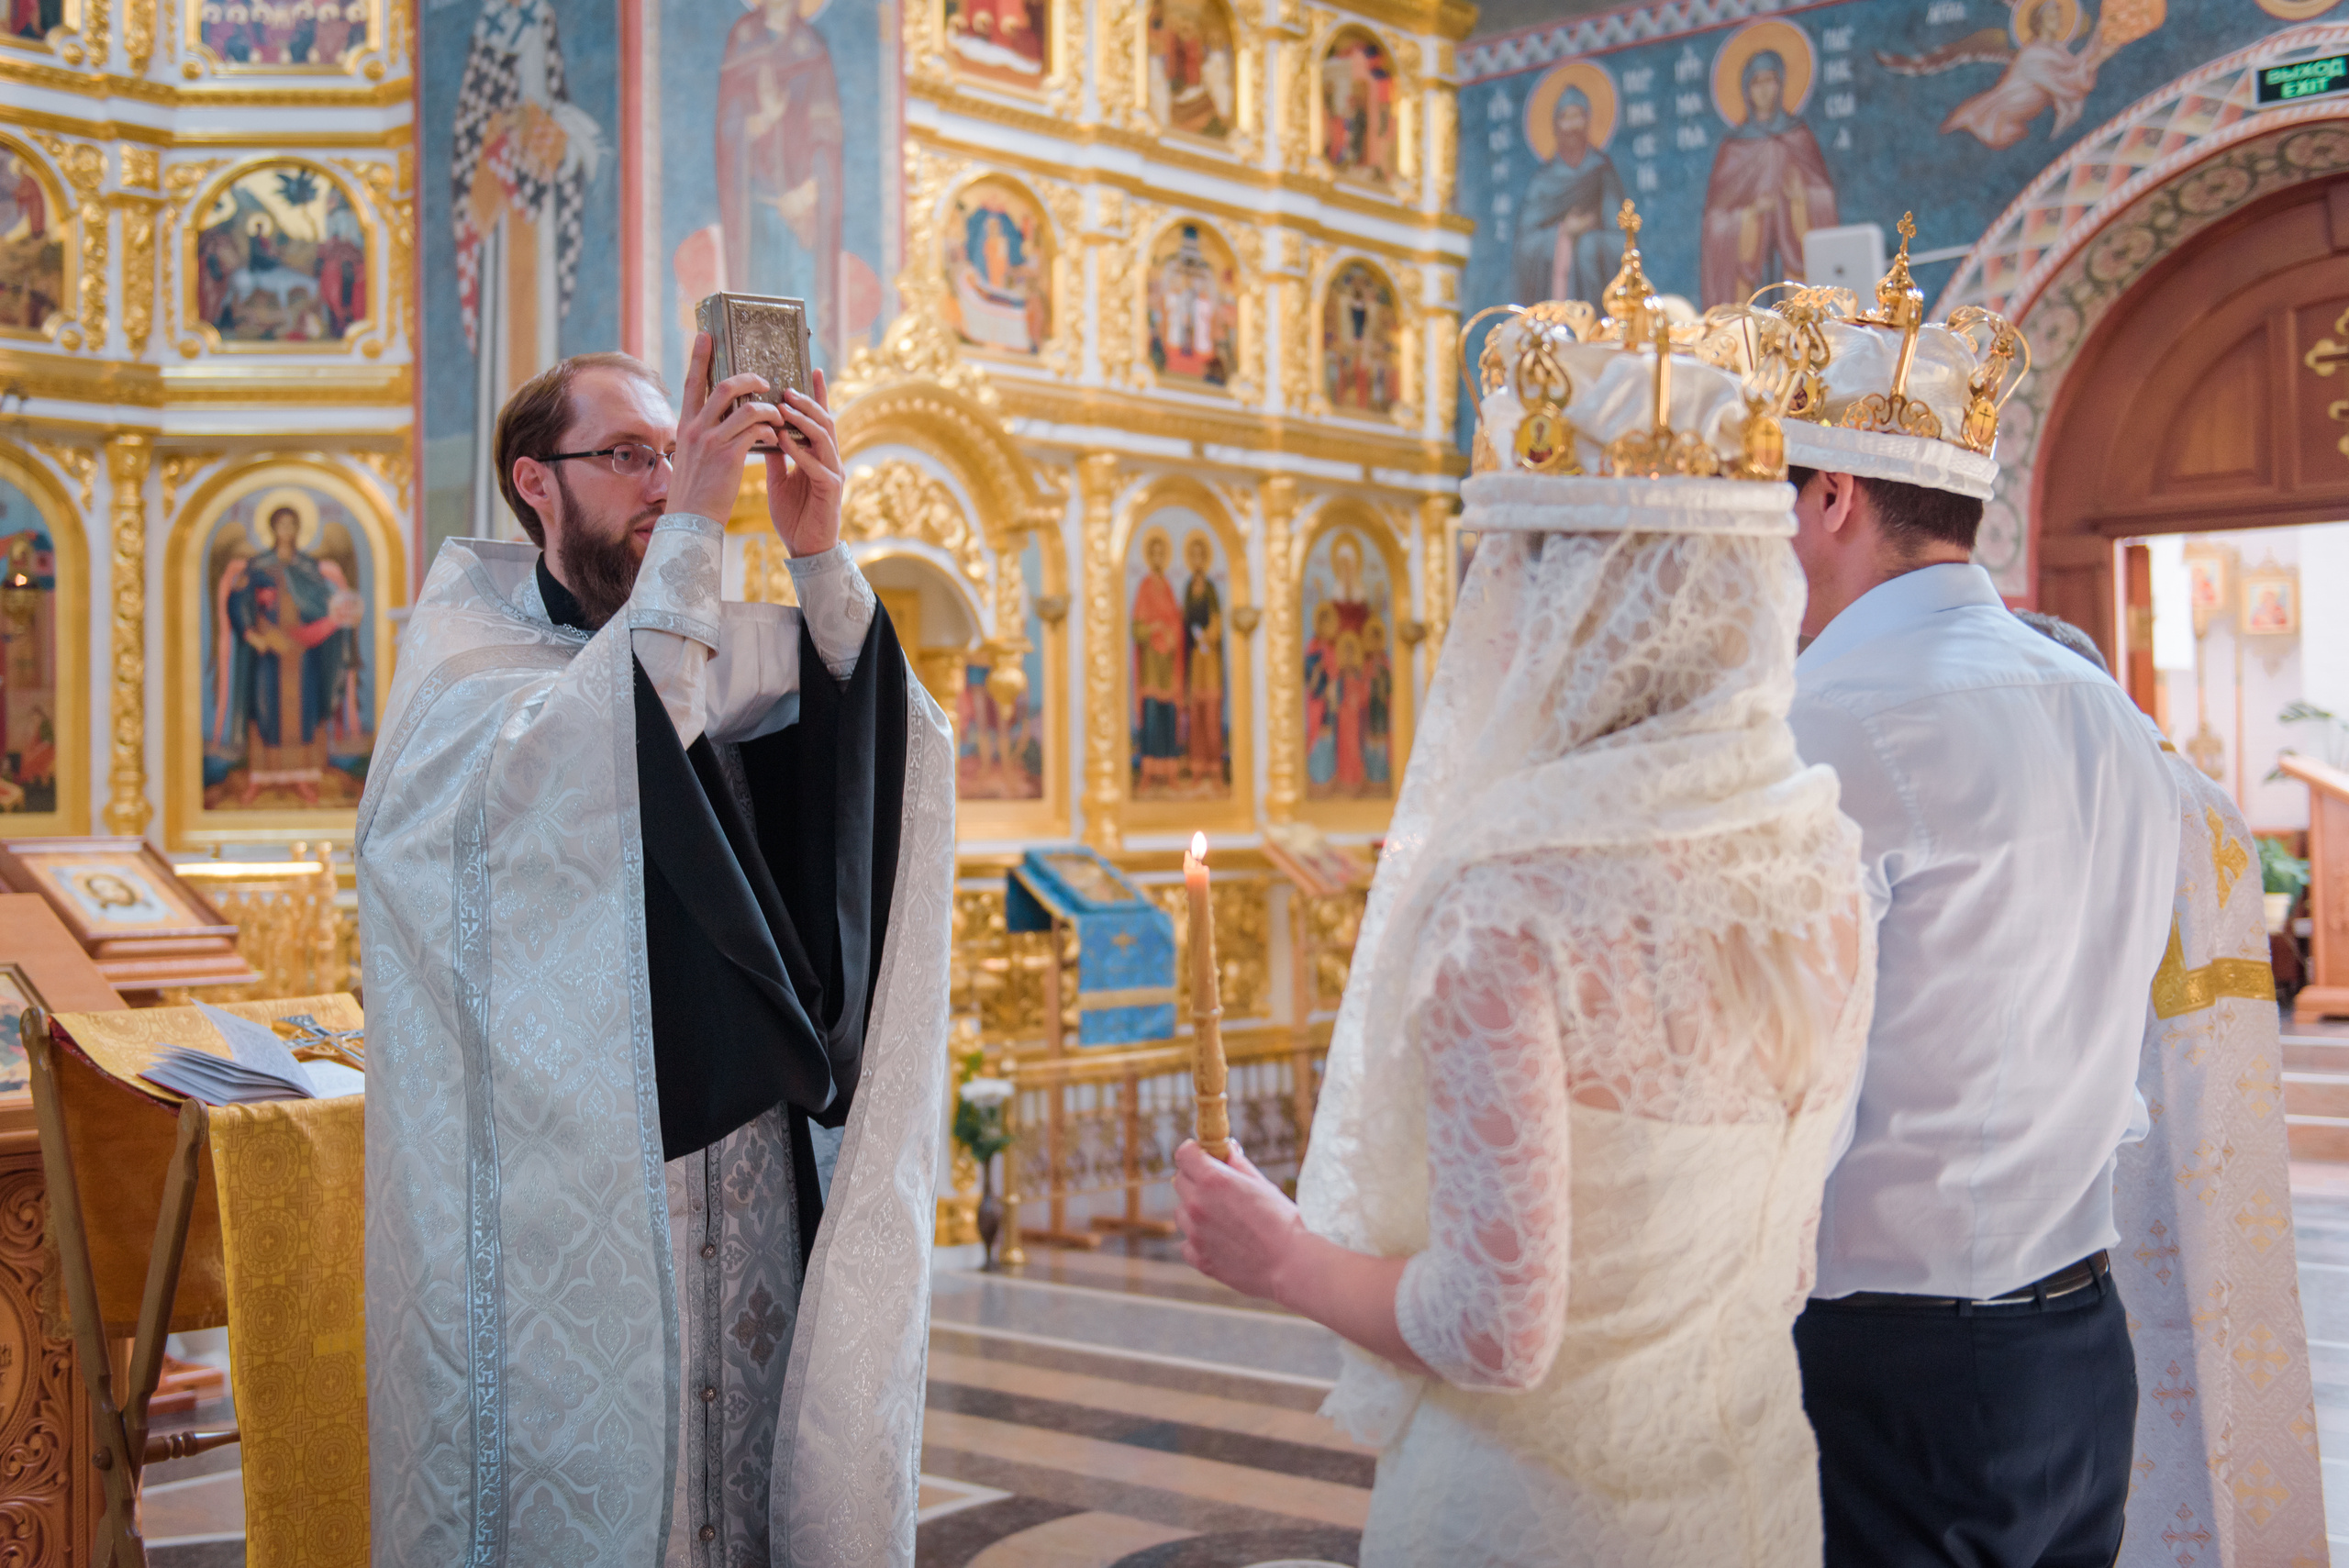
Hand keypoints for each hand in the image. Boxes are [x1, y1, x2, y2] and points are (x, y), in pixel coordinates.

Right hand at [668, 330, 785, 524]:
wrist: (690, 520)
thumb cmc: (695, 491)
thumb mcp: (692, 456)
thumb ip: (704, 434)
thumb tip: (721, 419)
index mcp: (684, 425)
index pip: (691, 382)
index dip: (699, 357)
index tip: (706, 334)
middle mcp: (695, 428)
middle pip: (724, 386)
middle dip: (749, 378)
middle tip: (765, 381)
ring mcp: (711, 440)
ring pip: (746, 407)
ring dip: (768, 409)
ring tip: (779, 416)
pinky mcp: (728, 455)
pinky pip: (757, 432)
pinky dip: (771, 431)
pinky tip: (777, 439)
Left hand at [764, 366, 845, 557]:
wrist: (805, 548)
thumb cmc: (794, 514)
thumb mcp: (779, 479)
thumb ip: (775, 455)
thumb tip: (763, 430)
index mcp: (818, 455)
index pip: (819, 418)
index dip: (818, 394)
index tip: (812, 369)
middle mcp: (830, 459)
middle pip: (824, 421)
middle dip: (807, 402)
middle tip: (787, 388)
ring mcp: (833, 472)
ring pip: (824, 437)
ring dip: (804, 421)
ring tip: (785, 408)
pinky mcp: (831, 489)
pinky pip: (817, 465)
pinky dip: (800, 451)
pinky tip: (783, 441)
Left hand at [1172, 1140, 1307, 1303]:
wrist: (1291, 1264)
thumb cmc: (1282, 1222)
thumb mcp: (1262, 1184)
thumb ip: (1238, 1165)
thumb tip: (1227, 1151)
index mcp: (1213, 1180)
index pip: (1184, 1154)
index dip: (1194, 1153)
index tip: (1203, 1157)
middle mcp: (1197, 1205)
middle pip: (1180, 1181)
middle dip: (1195, 1179)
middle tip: (1217, 1187)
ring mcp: (1195, 1234)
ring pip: (1182, 1212)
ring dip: (1195, 1210)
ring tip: (1224, 1219)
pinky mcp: (1199, 1259)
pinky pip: (1187, 1243)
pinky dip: (1198, 1240)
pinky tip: (1221, 1242)